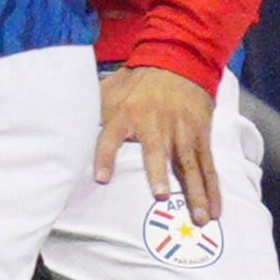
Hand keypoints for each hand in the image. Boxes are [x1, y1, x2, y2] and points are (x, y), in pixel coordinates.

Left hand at [96, 64, 221, 225]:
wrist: (178, 60)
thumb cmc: (136, 83)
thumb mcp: (109, 91)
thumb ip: (91, 112)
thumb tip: (63, 127)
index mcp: (126, 114)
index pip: (111, 137)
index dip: (106, 157)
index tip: (102, 178)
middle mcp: (155, 124)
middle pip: (157, 151)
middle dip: (159, 173)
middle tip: (162, 196)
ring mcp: (181, 131)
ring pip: (189, 165)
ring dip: (195, 192)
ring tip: (200, 218)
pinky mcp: (200, 136)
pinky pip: (207, 165)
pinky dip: (212, 188)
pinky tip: (215, 210)